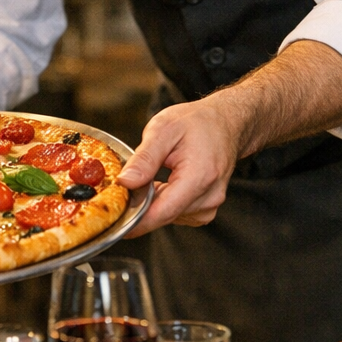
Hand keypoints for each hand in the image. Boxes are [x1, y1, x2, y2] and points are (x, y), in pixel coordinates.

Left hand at [116, 94, 245, 234]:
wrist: (225, 123)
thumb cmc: (196, 122)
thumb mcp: (164, 129)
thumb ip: (145, 158)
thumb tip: (125, 182)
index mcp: (200, 176)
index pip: (163, 212)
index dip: (136, 220)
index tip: (115, 219)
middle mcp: (209, 197)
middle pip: (164, 215)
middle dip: (141, 204)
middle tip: (127, 184)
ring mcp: (210, 206)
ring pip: (169, 215)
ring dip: (154, 202)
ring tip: (155, 175)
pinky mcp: (207, 209)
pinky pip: (177, 213)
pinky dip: (166, 202)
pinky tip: (166, 183)